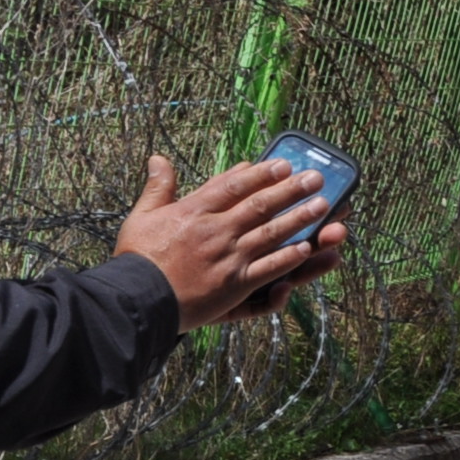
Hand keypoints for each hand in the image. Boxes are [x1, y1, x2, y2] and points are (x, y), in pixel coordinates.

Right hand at [115, 154, 348, 329]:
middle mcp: (214, 231)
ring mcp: (227, 258)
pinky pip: (268, 268)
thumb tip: (157, 158)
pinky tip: (309, 248)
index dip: (260, 174)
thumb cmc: (137, 259)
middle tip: (316, 179)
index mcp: (192, 212)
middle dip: (290, 191)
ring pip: (270, 234)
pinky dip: (289, 257)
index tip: (283, 163)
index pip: (232, 186)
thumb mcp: (141, 217)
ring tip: (324, 206)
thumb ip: (157, 187)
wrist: (135, 301)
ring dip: (300, 219)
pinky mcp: (234, 284)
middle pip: (259, 206)